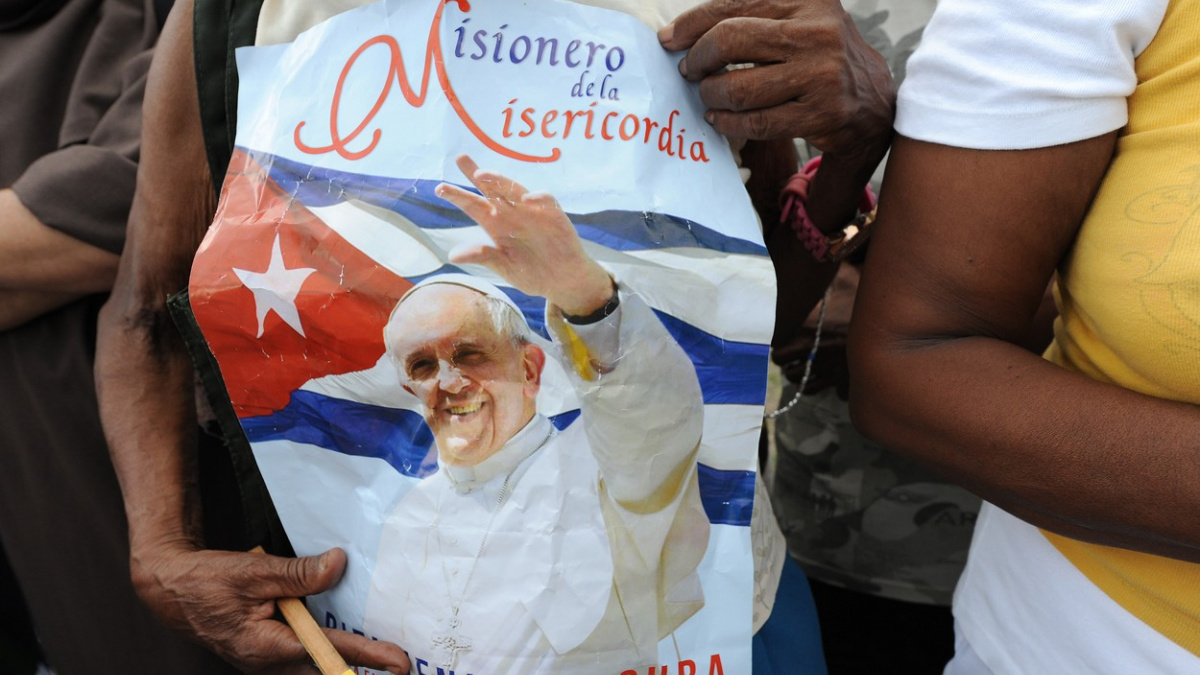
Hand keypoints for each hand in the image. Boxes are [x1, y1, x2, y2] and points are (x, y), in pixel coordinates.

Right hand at [131, 543, 409, 673]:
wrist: (171, 588)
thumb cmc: (208, 580)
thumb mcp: (254, 570)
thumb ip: (298, 573)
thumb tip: (338, 565)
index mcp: (265, 646)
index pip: (327, 650)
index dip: (366, 655)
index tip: (398, 662)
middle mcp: (267, 662)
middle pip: (324, 668)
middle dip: (360, 665)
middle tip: (398, 663)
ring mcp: (265, 660)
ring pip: (312, 664)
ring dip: (341, 658)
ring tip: (379, 654)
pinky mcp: (265, 651)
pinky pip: (300, 655)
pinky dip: (322, 647)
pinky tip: (341, 637)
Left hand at [436, 154, 612, 316]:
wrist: (562, 280)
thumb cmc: (532, 272)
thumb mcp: (505, 267)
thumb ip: (483, 256)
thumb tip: (453, 255)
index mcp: (496, 225)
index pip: (473, 206)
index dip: (458, 196)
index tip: (440, 188)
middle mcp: (511, 213)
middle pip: (491, 188)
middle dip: (476, 173)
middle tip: (461, 158)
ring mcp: (532, 211)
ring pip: (514, 189)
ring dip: (500, 181)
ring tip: (483, 175)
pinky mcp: (553, 214)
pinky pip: (545, 200)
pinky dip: (538, 197)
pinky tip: (527, 199)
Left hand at [658, 0, 893, 154]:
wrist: (874, 106)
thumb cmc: (820, 59)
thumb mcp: (801, 20)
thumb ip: (755, 16)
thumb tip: (683, 30)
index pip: (735, 3)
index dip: (693, 23)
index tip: (669, 39)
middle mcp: (819, 31)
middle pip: (731, 39)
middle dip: (699, 59)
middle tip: (690, 72)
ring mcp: (822, 74)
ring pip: (739, 87)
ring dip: (711, 95)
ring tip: (708, 97)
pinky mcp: (821, 114)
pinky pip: (755, 122)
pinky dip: (728, 122)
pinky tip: (721, 118)